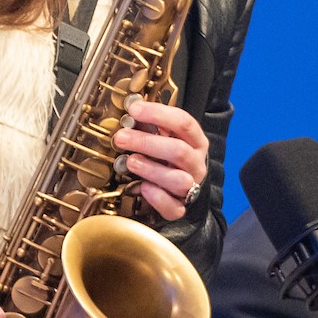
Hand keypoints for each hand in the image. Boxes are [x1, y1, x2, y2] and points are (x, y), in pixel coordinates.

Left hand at [112, 98, 209, 221]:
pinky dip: (157, 198)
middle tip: (121, 137)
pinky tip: (143, 188)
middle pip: (179, 150)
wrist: (178, 191)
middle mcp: (196, 163)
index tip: (133, 109)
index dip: (158, 114)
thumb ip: (150, 125)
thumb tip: (130, 109)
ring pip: (179, 180)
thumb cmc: (167, 158)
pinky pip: (173, 207)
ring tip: (131, 161)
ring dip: (152, 169)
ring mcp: (191, 187)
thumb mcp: (163, 138)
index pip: (184, 122)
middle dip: (147, 143)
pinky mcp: (181, 208)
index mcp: (195, 141)